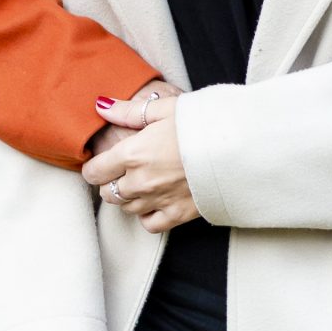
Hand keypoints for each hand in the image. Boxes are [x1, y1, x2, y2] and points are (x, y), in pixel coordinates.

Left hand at [81, 91, 196, 229]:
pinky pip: (149, 223)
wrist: (238, 146)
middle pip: (108, 192)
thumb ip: (129, 111)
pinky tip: (154, 200)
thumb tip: (101, 106)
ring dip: (127, 197)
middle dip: (110, 181)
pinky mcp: (178, 214)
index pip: (95, 171)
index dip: (93, 166)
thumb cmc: (202, 121)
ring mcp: (158, 200)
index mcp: (133, 153)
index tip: (98, 162)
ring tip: (139, 181)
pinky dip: (146, 214)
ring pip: (126, 208)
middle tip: (121, 169)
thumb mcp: (165, 107)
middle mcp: (141, 182)